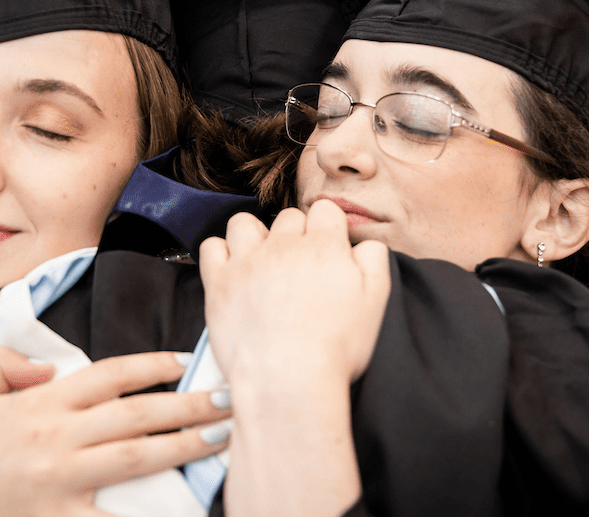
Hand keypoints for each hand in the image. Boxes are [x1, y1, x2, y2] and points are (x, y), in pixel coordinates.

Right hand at [0, 348, 231, 516]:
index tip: (182, 362)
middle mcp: (57, 439)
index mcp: (40, 403)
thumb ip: (5, 364)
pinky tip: (182, 508)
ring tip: (219, 439)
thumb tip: (48, 365)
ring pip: (136, 460)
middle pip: (135, 415)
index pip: (108, 375)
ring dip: (183, 447)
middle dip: (186, 405)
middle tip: (227, 399)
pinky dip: (149, 513)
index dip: (149, 366)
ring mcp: (62, 482)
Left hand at [200, 200, 389, 386]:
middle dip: (295, 235)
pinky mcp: (219, 282)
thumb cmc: (335, 348)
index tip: (326, 250)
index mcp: (323, 247)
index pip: (324, 210)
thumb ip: (374, 260)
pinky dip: (220, 253)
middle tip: (298, 267)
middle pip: (288, 218)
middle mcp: (283, 246)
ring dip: (254, 236)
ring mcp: (247, 262)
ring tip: (261, 261)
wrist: (289, 379)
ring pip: (244, 223)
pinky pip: (211, 247)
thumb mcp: (376, 300)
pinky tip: (233, 270)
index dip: (327, 228)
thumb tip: (365, 243)